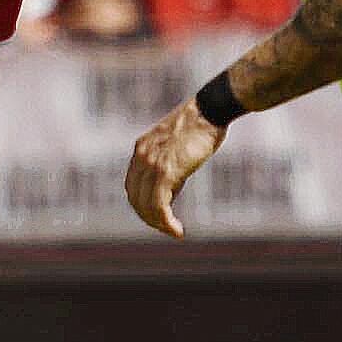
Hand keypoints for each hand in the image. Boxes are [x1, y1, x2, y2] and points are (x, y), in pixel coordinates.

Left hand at [122, 99, 219, 239]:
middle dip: (148, 217)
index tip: (157, 216)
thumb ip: (169, 169)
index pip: (133, 185)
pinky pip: (158, 203)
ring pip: (145, 204)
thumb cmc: (201, 127)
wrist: (209, 110)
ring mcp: (151, 163)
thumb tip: (169, 194)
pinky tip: (177, 230)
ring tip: (172, 231)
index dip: (142, 204)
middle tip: (165, 228)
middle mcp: (141, 157)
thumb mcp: (178, 148)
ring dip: (157, 223)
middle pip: (135, 197)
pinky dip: (165, 220)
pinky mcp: (166, 170)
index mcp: (141, 150)